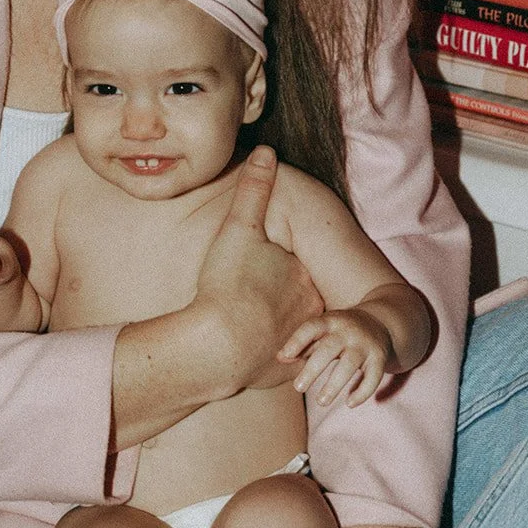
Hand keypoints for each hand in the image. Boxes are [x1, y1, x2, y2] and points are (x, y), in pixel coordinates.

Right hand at [193, 147, 322, 397]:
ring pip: (290, 334)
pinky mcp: (283, 375)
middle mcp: (310, 313)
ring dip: (274, 333)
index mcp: (304, 278)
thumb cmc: (227, 286)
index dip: (275, 269)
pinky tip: (244, 356)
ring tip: (247, 329)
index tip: (255, 273)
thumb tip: (266, 153)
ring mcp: (299, 346)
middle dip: (278, 302)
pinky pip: (277, 365)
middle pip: (296, 302)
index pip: (295, 268)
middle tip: (249, 300)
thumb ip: (253, 191)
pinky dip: (263, 361)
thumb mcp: (238, 230)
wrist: (217, 346)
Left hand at [278, 307, 391, 405]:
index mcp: (330, 321)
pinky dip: (362, 392)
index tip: (285, 356)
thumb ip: (302, 345)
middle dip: (312, 370)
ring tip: (321, 402)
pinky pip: (373, 377)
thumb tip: (280, 358)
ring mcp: (365, 344)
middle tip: (298, 388)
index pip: (311, 327)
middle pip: (329, 349)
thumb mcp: (322, 332)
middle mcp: (348, 331)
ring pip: (350, 365)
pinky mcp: (379, 358)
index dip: (297, 341)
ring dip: (334, 385)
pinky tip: (349, 404)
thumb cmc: (340, 332)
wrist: (381, 324)